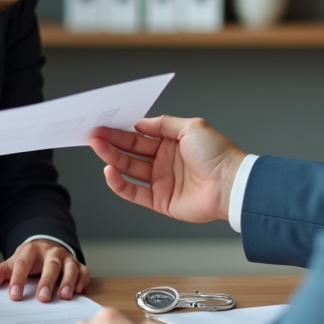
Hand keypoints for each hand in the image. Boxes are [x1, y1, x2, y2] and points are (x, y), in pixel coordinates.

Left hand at [0, 238, 90, 301]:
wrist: (47, 246)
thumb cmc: (29, 260)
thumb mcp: (12, 264)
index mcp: (31, 250)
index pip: (24, 264)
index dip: (18, 279)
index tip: (14, 295)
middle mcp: (51, 252)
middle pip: (51, 264)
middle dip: (47, 281)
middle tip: (42, 298)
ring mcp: (66, 258)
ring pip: (70, 267)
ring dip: (67, 280)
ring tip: (63, 296)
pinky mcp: (78, 264)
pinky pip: (83, 271)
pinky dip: (82, 280)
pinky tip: (77, 291)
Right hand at [90, 116, 247, 223]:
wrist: (230, 185)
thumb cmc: (217, 154)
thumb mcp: (191, 127)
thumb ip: (163, 124)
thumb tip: (139, 123)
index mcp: (171, 142)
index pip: (140, 135)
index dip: (122, 130)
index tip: (105, 124)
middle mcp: (164, 161)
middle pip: (131, 151)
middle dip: (111, 142)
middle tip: (93, 135)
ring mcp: (161, 181)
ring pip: (129, 169)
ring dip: (111, 158)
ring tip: (97, 147)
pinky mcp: (160, 201)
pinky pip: (134, 192)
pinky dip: (119, 183)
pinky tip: (109, 171)